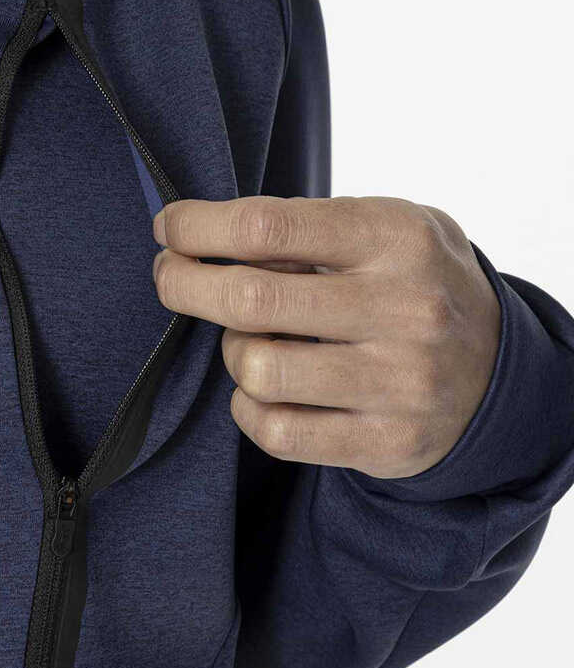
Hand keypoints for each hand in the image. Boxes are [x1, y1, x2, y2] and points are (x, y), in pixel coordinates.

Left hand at [152, 196, 500, 478]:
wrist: (498, 370)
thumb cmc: (414, 283)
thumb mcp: (382, 228)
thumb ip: (305, 228)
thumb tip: (202, 237)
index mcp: (396, 238)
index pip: (266, 225)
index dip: (198, 227)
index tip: (169, 228)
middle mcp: (403, 310)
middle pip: (250, 297)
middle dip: (183, 284)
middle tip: (168, 275)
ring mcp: (399, 383)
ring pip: (255, 369)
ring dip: (230, 349)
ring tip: (248, 337)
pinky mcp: (386, 442)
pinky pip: (275, 429)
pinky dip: (248, 406)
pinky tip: (262, 387)